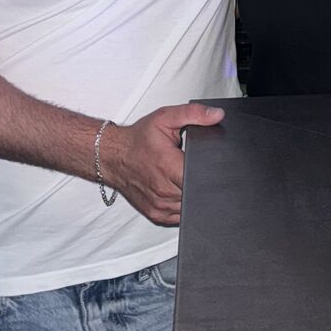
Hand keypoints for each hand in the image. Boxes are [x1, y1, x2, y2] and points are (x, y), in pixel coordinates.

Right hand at [97, 102, 224, 224]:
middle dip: (201, 181)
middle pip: (198, 193)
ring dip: (192, 194)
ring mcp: (160, 205)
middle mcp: (164, 190)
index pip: (202, 179)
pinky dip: (182, 205)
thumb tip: (217, 115)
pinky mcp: (156, 214)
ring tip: (182, 177)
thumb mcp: (165, 118)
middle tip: (192, 168)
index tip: (207, 164)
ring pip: (191, 206)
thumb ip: (194, 114)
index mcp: (169, 167)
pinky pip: (179, 216)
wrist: (112, 156)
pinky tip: (176, 190)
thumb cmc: (137, 140)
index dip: (211, 172)